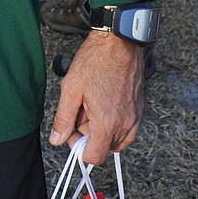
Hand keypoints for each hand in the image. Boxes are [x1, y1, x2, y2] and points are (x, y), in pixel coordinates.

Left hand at [49, 32, 144, 164]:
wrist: (119, 41)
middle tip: (80, 112)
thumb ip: (64, 118)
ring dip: (102, 130)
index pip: (94, 156)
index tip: (72, 131)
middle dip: (90, 136)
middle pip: (106, 148)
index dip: (79, 148)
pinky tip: (103, 102)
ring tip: (92, 106)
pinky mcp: (140, 108)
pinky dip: (114, 123)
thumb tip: (57, 139)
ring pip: (117, 139)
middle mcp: (125, 124)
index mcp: (107, 122)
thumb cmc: (95, 60)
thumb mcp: (71, 89)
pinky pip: (127, 128)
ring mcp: (135, 116)